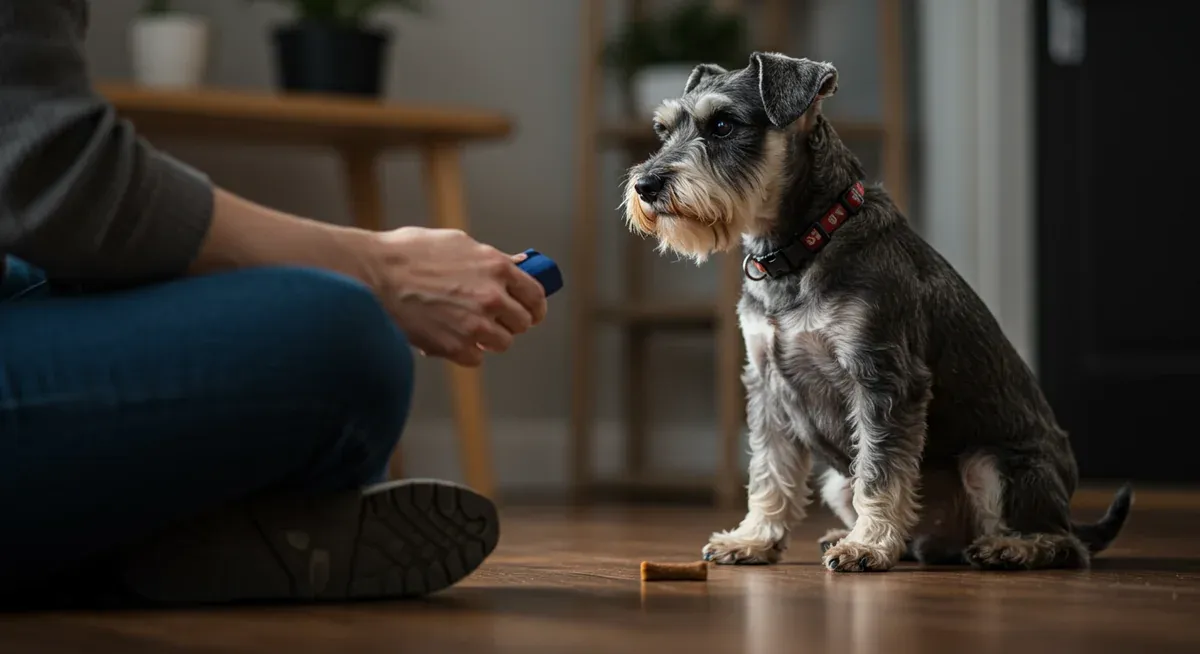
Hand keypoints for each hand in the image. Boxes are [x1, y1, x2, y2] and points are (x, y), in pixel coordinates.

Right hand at [365, 227, 547, 366]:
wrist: (374, 275)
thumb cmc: (408, 254)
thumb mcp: (457, 243)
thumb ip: (491, 258)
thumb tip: (518, 264)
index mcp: (496, 266)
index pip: (535, 294)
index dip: (535, 306)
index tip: (532, 312)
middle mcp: (492, 296)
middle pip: (522, 322)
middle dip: (510, 322)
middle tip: (495, 320)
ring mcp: (476, 324)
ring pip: (502, 343)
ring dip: (489, 338)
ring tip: (467, 328)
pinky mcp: (456, 347)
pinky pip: (476, 358)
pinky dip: (465, 351)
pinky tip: (449, 337)